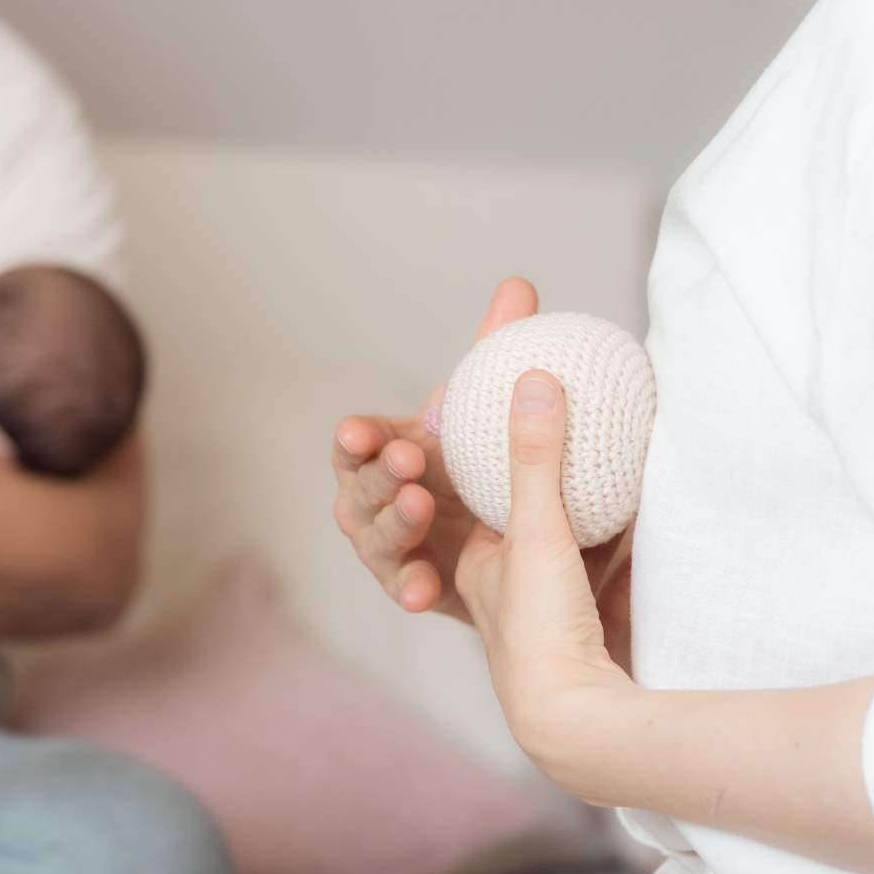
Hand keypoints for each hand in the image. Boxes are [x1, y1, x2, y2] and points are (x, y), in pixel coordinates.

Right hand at [332, 278, 538, 618]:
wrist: (511, 537)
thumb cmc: (480, 456)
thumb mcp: (488, 406)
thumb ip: (498, 349)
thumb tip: (517, 284)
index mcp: (388, 448)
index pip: (357, 440)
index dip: (355, 437)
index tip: (358, 432)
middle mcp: (376, 496)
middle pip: (360, 486)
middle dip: (377, 474)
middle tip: (407, 463)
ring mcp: (390, 544)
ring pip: (375, 536)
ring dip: (394, 521)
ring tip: (421, 507)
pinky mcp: (413, 583)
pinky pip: (404, 587)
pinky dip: (409, 584)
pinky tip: (423, 589)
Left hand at [455, 369, 635, 789]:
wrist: (579, 724)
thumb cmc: (538, 631)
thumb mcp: (533, 529)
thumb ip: (536, 457)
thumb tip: (534, 378)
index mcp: (479, 566)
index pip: (485, 495)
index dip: (506, 453)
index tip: (537, 408)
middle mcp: (513, 591)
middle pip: (539, 522)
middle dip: (562, 482)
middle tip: (593, 429)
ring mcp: (559, 615)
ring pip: (582, 551)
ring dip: (603, 515)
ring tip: (632, 461)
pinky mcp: (603, 632)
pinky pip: (620, 579)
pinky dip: (638, 549)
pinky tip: (663, 516)